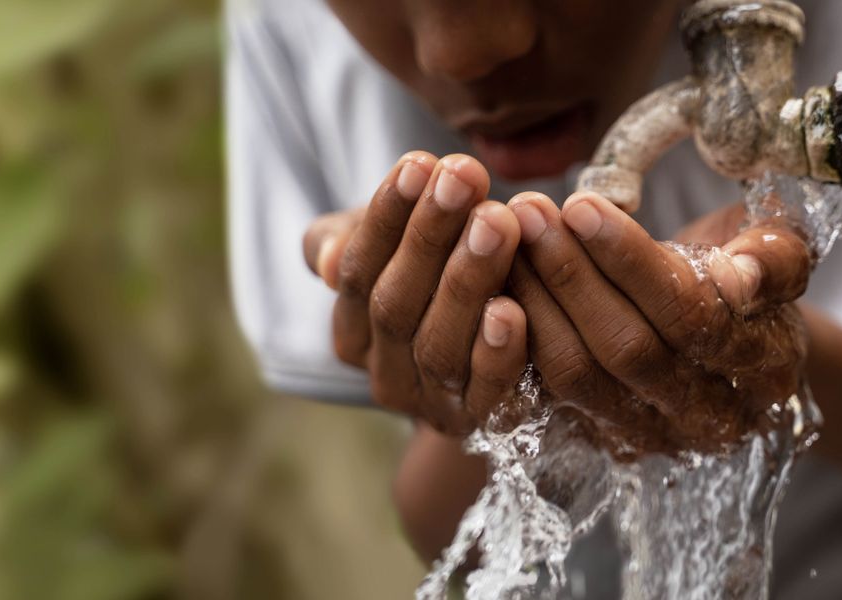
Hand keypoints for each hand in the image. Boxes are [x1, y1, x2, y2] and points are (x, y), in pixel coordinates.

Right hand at [303, 153, 530, 434]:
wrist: (504, 354)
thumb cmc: (441, 273)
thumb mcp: (391, 246)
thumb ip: (347, 242)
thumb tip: (327, 261)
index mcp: (351, 330)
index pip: (356, 270)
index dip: (386, 217)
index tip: (420, 163)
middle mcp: (383, 373)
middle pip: (395, 305)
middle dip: (430, 236)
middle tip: (464, 177)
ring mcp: (431, 404)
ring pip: (438, 347)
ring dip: (467, 280)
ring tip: (497, 221)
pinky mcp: (483, 424)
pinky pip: (486, 394)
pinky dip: (497, 354)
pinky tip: (514, 309)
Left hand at [505, 191, 810, 454]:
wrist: (728, 342)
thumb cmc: (747, 275)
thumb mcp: (780, 254)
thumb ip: (774, 257)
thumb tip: (740, 276)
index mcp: (761, 368)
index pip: (690, 314)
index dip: (631, 261)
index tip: (581, 204)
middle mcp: (705, 415)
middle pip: (626, 349)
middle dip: (570, 275)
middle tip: (529, 211)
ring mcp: (647, 432)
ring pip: (578, 373)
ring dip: (534, 300)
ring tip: (504, 234)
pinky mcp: (598, 433)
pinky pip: (546, 389)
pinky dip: (517, 332)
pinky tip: (496, 279)